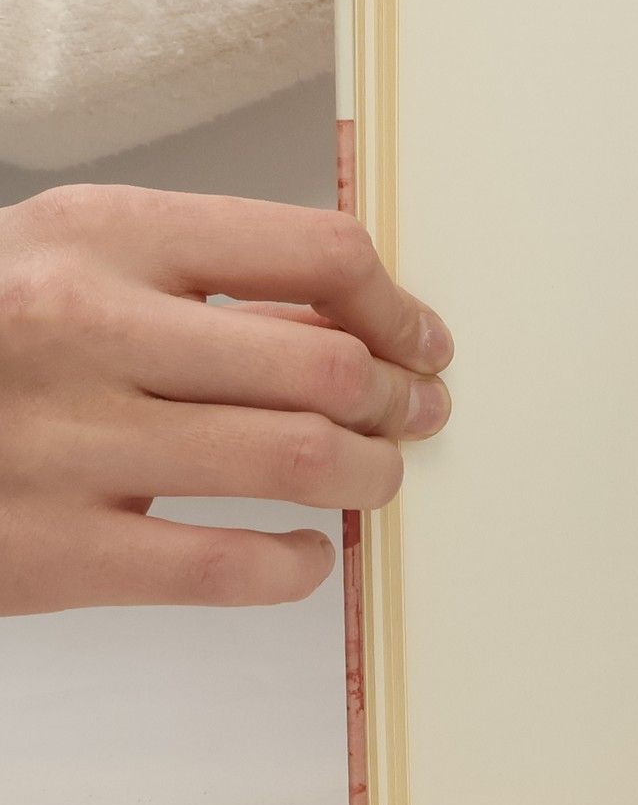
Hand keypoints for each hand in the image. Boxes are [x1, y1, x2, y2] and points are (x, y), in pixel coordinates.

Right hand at [0, 185, 452, 613]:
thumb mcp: (81, 261)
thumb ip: (212, 282)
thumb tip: (367, 327)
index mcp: (106, 235)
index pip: (316, 251)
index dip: (397, 307)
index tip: (423, 341)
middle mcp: (86, 329)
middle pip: (326, 366)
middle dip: (400, 399)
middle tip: (415, 415)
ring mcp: (64, 445)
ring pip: (299, 462)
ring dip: (370, 475)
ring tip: (373, 476)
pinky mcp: (48, 554)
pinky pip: (229, 569)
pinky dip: (298, 565)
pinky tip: (304, 552)